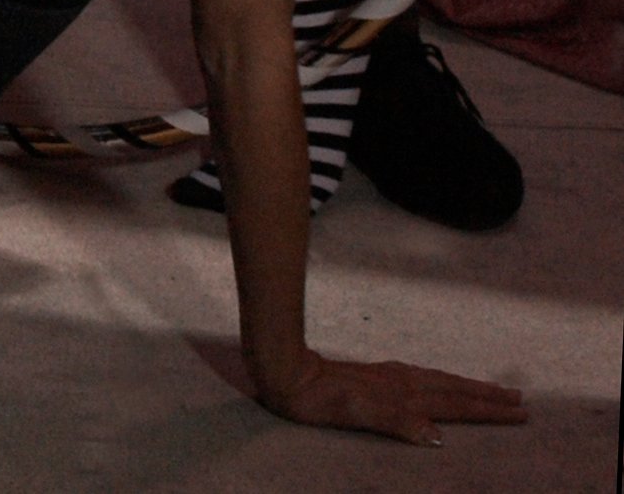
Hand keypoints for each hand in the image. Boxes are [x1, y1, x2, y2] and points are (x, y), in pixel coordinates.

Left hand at [246, 343, 523, 443]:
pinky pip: (423, 380)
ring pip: (440, 382)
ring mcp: (389, 377)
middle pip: (454, 390)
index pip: (455, 403)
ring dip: (469, 388)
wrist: (285, 371)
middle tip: (520, 401)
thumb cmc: (317, 398)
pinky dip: (443, 384)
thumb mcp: (355, 413)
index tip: (519, 411)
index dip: (487, 410)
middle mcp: (400, 382)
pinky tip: (440, 386)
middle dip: (487, 397)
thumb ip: (396, 421)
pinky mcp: (377, 376)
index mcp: (401, 394)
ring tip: (493, 391)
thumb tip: (438, 436)